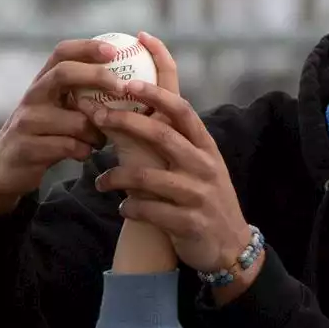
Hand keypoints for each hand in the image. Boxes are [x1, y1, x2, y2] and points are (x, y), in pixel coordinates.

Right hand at [0, 32, 178, 214]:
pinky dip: (84, 151)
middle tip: (121, 87)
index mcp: (42, 82)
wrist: (5, 167)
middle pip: (64, 74)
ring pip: (76, 120)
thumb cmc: (44, 134)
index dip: (87, 47)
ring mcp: (27, 122)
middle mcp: (33, 96)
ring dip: (97, 131)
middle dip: (97, 76)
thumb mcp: (57, 109)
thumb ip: (81, 95)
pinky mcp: (28, 148)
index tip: (114, 50)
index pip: (62, 53)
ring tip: (100, 139)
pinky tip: (84, 153)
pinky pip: (70, 147)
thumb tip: (127, 80)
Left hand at [81, 82, 254, 275]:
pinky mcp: (188, 223)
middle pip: (161, 135)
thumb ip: (179, 142)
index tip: (128, 82)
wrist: (230, 246)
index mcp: (206, 147)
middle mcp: (204, 166)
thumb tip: (140, 112)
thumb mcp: (202, 165)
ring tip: (101, 182)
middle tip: (98, 117)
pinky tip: (123, 208)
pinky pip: (148, 211)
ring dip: (116, 177)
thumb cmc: (207, 198)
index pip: (181, 110)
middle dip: (125, 121)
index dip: (155, 93)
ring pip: (146, 178)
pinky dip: (130, 208)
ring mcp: (198, 195)